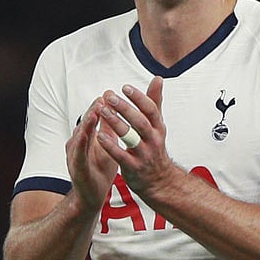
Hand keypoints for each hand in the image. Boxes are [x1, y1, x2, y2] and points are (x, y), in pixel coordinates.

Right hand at [65, 98, 118, 212]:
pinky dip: (80, 144)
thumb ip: (110, 129)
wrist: (91, 196)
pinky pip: (78, 154)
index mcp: (88, 138)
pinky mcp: (76, 168)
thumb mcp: (107, 146)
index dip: (99, 107)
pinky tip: (83, 136)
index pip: (93, 119)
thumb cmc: (99, 170)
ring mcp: (75, 156)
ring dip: (86, 124)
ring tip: (94, 113)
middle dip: (93, 111)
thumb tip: (117, 111)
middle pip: (86, 124)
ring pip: (80, 136)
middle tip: (101, 98)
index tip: (108, 94)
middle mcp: (79, 144)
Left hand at [96, 76, 174, 193]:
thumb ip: (155, 102)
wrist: (159, 181)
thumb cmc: (154, 148)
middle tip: (110, 97)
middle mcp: (153, 140)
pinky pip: (121, 156)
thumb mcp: (157, 125)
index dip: (139, 98)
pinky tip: (100, 136)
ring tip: (102, 111)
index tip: (125, 87)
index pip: (151, 110)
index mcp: (158, 128)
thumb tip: (158, 79)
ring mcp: (144, 154)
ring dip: (116, 123)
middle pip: (140, 122)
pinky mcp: (133, 167)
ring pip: (131, 137)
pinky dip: (111, 146)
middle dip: (125, 108)